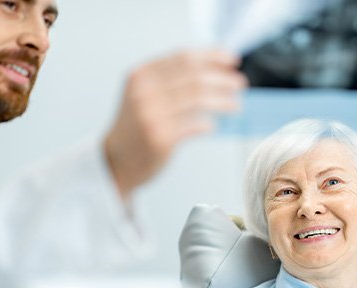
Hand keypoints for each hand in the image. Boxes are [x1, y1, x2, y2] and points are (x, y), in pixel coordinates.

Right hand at [103, 49, 247, 198]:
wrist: (115, 161)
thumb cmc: (136, 128)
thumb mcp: (143, 95)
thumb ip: (169, 81)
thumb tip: (213, 70)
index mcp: (141, 75)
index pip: (183, 58)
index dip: (212, 56)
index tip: (233, 60)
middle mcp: (144, 92)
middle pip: (194, 77)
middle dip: (223, 78)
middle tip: (241, 84)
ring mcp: (151, 115)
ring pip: (198, 99)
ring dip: (223, 100)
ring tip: (236, 105)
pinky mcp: (160, 139)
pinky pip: (194, 126)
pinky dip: (208, 124)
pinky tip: (213, 126)